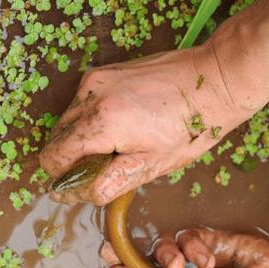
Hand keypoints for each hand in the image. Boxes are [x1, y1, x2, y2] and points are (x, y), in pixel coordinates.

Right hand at [39, 44, 259, 204]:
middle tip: (111, 167)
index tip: (88, 185)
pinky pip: (82, 103)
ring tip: (120, 145)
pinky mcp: (103, 71)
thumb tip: (72, 194)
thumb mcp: (151, 166)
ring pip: (67, 121)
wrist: (214, 81)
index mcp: (102, 123)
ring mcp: (95, 79)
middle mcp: (90, 95)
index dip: (65, 179)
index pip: (54, 158)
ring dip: (83, 140)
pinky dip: (92, 120)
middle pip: (56, 139)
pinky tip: (123, 125)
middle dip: (74, 160)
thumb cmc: (191, 128)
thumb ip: (107, 183)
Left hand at [100, 228, 268, 267]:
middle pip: (146, 267)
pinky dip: (194, 245)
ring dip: (163, 254)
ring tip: (177, 267)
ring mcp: (202, 260)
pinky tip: (209, 260)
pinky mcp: (219, 240)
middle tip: (110, 255)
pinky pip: (192, 236)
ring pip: (164, 248)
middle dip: (126, 259)